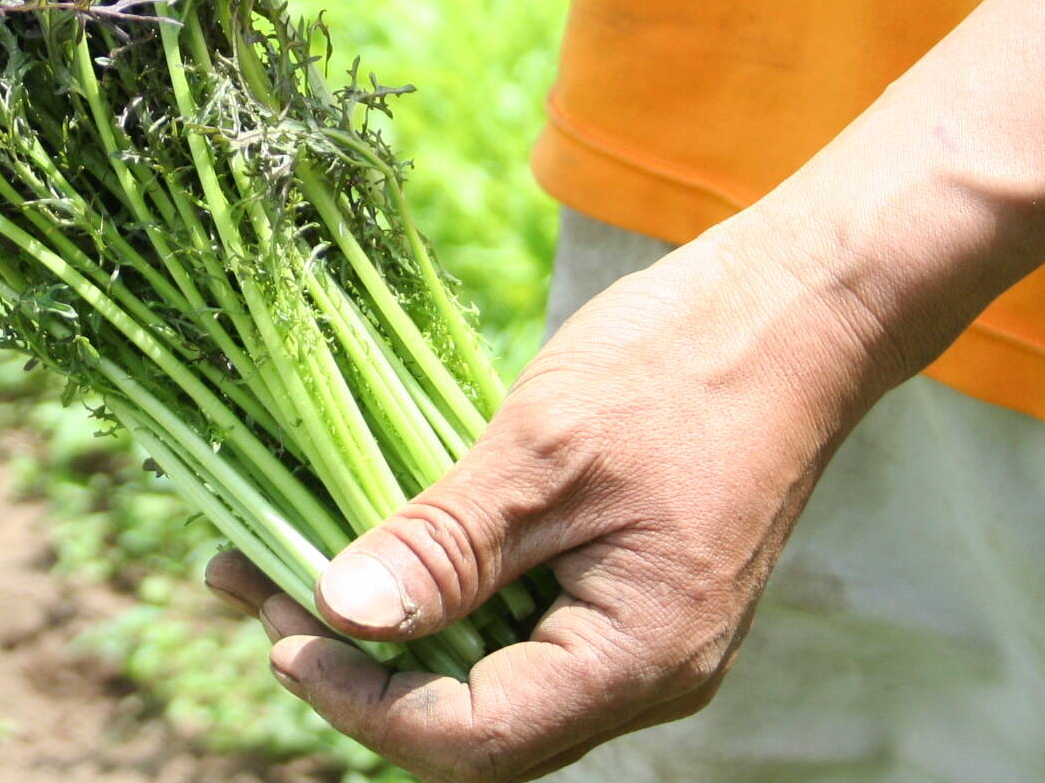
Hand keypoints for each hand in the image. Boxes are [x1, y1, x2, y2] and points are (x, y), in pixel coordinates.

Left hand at [207, 224, 892, 782]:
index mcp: (639, 659)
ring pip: (481, 664)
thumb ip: (447, 544)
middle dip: (352, 660)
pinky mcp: (619, 581)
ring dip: (380, 617)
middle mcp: (643, 670)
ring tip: (269, 550)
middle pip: (471, 717)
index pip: (474, 737)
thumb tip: (343, 615)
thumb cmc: (684, 367)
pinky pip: (509, 613)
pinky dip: (431, 581)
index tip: (276, 628)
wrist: (800, 308)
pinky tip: (362, 529)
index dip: (362, 700)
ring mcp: (635, 628)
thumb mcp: (545, 451)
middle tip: (245, 579)